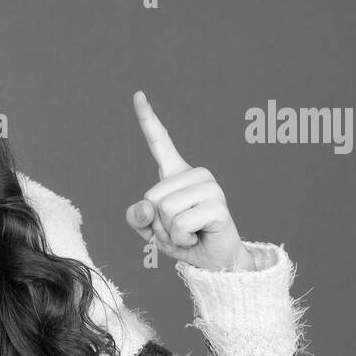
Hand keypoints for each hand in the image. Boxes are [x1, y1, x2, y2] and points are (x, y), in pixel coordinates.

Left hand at [125, 91, 253, 270]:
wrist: (212, 261)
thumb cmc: (181, 239)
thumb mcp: (149, 229)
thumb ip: (137, 217)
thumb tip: (146, 206)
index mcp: (176, 173)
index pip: (160, 141)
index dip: (147, 119)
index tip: (138, 94)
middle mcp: (194, 174)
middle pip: (152, 196)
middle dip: (156, 223)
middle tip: (176, 229)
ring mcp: (209, 187)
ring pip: (165, 210)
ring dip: (169, 232)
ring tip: (187, 233)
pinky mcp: (218, 205)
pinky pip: (180, 224)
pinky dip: (181, 240)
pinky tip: (196, 237)